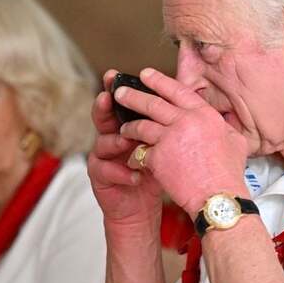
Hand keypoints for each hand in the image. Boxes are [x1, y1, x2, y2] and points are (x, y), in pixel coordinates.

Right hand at [87, 70, 163, 226]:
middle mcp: (111, 137)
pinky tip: (135, 175)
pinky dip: (121, 173)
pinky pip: (105, 171)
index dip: (116, 89)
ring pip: (102, 143)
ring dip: (114, 141)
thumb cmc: (154, 173)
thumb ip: (165, 124)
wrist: (142, 207)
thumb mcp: (163, 145)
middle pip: (103, 117)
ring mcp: (103, 157)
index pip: (120, 104)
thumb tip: (183, 97)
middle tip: (107, 97)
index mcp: (126, 126)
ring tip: (126, 141)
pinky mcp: (100, 178)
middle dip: (104, 106)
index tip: (115, 75)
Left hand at [114, 68, 249, 217]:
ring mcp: (170, 137)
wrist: (217, 197)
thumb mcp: (236, 142)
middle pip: (153, 103)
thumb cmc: (228, 174)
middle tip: (121, 91)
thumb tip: (225, 119)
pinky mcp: (158, 156)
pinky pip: (140, 151)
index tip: (146, 75)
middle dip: (133, 96)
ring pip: (141, 125)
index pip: (178, 91)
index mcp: (204, 114)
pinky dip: (135, 155)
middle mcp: (185, 121)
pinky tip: (132, 159)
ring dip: (130, 126)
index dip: (160, 81)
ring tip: (123, 128)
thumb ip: (227, 126)